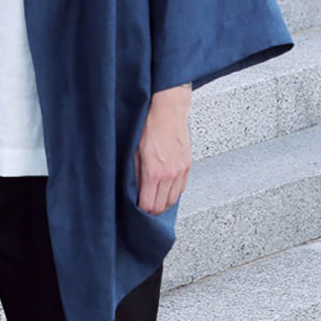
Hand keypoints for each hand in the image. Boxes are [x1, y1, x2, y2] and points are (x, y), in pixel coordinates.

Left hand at [134, 84, 192, 213]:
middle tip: (145, 208)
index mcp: (154, 172)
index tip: (137, 208)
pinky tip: (166, 190)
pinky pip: (182, 187)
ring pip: (174, 199)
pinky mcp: (188, 164)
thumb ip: (134, 172)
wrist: (168, 110)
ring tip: (156, 201)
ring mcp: (181, 170)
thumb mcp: (134, 150)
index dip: (142, 209)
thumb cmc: (149, 125)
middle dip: (153, 210)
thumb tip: (133, 188)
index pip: (149, 204)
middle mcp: (170, 174)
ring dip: (164, 202)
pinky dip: (174, 192)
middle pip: (163, 205)